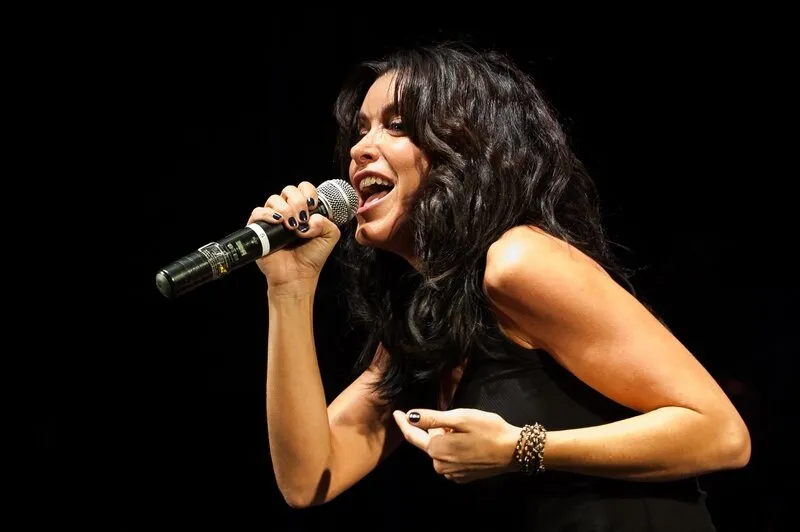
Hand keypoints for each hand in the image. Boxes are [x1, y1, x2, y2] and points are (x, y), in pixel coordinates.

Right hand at [247, 182, 340, 290]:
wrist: (297, 276)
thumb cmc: (311, 257)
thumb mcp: (329, 236)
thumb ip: (327, 222)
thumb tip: (310, 219)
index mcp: (303, 210)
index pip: (303, 188)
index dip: (309, 192)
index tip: (313, 206)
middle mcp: (287, 211)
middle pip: (288, 190)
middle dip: (298, 202)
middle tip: (303, 219)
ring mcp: (272, 219)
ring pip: (273, 199)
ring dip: (286, 209)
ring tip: (293, 227)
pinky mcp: (259, 229)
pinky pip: (258, 212)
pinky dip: (268, 214)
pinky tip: (279, 222)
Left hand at [392, 408, 521, 483]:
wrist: (514, 451)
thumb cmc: (488, 430)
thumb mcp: (460, 418)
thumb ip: (432, 418)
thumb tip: (410, 416)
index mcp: (437, 449)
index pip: (413, 436)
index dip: (404, 423)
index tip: (397, 413)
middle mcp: (440, 465)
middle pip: (430, 441)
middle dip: (438, 429)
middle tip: (457, 420)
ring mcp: (451, 474)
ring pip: (441, 450)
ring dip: (447, 439)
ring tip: (467, 432)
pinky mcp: (462, 477)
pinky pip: (450, 460)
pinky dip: (455, 450)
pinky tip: (470, 444)